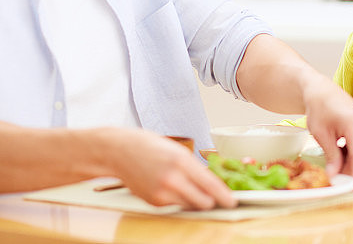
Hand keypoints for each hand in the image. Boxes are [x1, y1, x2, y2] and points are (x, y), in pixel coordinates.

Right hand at [103, 128, 235, 209]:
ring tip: (188, 187)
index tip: (232, 201)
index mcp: (182, 161)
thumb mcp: (178, 151)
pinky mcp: (153, 202)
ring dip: (194, 201)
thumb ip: (195, 168)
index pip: (210, 184)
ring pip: (189, 205)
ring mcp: (161, 192)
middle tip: (215, 196)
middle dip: (211, 201)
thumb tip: (213, 183)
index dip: (224, 195)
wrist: (120, 152)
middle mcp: (172, 179)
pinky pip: (175, 206)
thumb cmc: (151, 147)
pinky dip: (178, 200)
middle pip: (203, 202)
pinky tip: (171, 187)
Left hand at [303, 79, 352, 178]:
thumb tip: (334, 177)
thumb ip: (331, 157)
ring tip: (331, 165)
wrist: (322, 91)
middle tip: (331, 181)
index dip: (352, 177)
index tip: (343, 190)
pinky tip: (337, 154)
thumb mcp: (322, 135)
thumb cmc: (320, 108)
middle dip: (347, 172)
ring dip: (347, 163)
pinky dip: (349, 155)